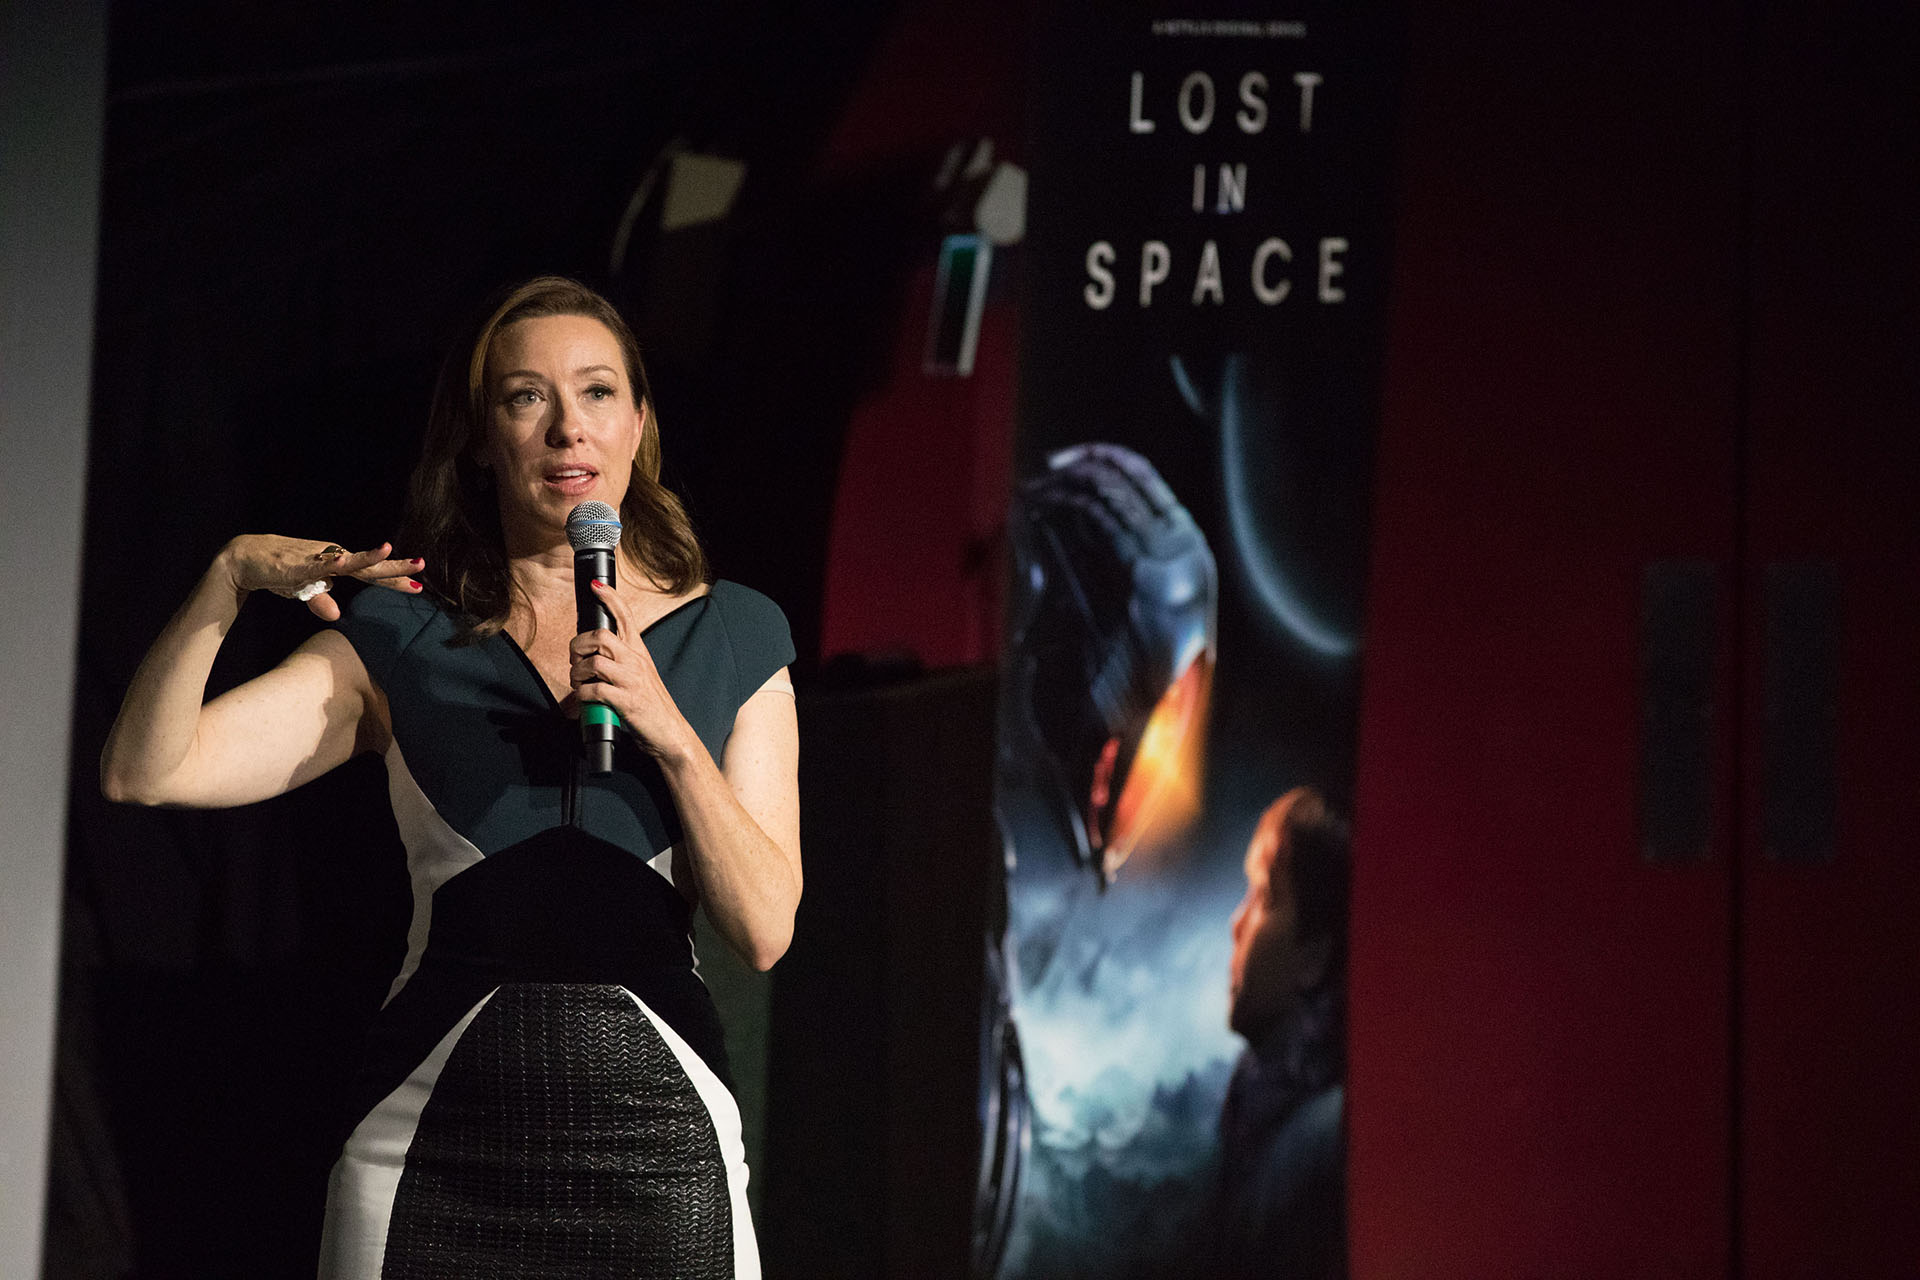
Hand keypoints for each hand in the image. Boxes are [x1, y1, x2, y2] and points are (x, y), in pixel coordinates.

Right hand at [219, 535, 423, 621]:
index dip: (393, 579)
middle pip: (369, 565)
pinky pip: (323, 562)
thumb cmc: (278, 572)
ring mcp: (318, 558)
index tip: (416, 586)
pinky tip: (347, 560)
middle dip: (395, 567)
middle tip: (421, 566)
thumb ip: (321, 601)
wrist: (245, 558)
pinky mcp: (301, 563)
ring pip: (350, 560)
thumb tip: (336, 616)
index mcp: (338, 564)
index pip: (370, 573)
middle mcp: (333, 557)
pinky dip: (336, 561)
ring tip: (389, 550)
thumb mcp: (303, 591)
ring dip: (371, 558)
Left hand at [565, 579, 696, 760]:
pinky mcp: (626, 701)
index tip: (596, 586)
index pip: (625, 617)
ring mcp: (632, 680)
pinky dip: (583, 695)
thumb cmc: (652, 704)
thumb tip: (591, 657)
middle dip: (578, 646)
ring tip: (579, 683)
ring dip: (578, 674)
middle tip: (575, 659)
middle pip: (601, 637)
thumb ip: (619, 662)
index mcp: (639, 652)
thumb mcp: (640, 675)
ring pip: (594, 663)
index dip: (610, 598)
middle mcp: (636, 661)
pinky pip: (594, 691)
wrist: (670, 732)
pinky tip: (585, 699)